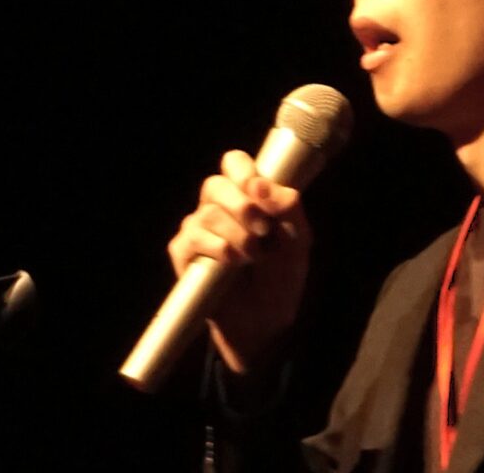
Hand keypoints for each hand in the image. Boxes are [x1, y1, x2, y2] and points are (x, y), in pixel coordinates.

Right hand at [168, 150, 310, 373]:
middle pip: (214, 184)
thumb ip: (288, 207)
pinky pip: (192, 238)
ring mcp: (198, 229)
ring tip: (254, 256)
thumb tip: (262, 187)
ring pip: (206, 213)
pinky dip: (218, 248)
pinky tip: (233, 263)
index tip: (260, 192)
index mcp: (247, 197)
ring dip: (237, 234)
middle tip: (263, 230)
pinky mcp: (184, 254)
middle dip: (242, 205)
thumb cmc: (282, 275)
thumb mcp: (299, 238)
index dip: (244, 171)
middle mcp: (218, 208)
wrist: (266, 319)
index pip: (234, 163)